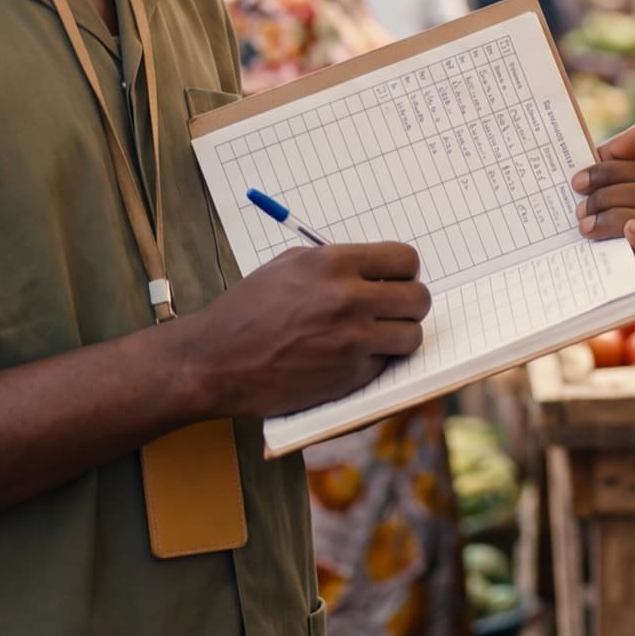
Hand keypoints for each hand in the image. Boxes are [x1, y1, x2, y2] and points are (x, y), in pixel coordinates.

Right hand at [181, 242, 430, 419]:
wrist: (215, 361)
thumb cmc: (247, 310)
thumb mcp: (288, 266)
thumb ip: (336, 263)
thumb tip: (377, 268)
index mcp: (334, 263)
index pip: (405, 259)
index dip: (404, 271)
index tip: (396, 280)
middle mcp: (349, 299)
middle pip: (419, 298)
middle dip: (409, 304)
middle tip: (392, 310)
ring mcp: (352, 340)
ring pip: (412, 335)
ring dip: (399, 336)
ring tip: (375, 336)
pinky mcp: (349, 376)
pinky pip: (386, 364)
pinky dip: (374, 362)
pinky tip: (347, 357)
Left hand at [576, 118, 634, 289]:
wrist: (549, 270)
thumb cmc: (571, 219)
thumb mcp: (587, 185)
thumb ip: (616, 155)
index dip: (611, 172)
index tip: (575, 183)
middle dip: (611, 197)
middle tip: (577, 211)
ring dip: (619, 220)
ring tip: (585, 229)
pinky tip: (628, 233)